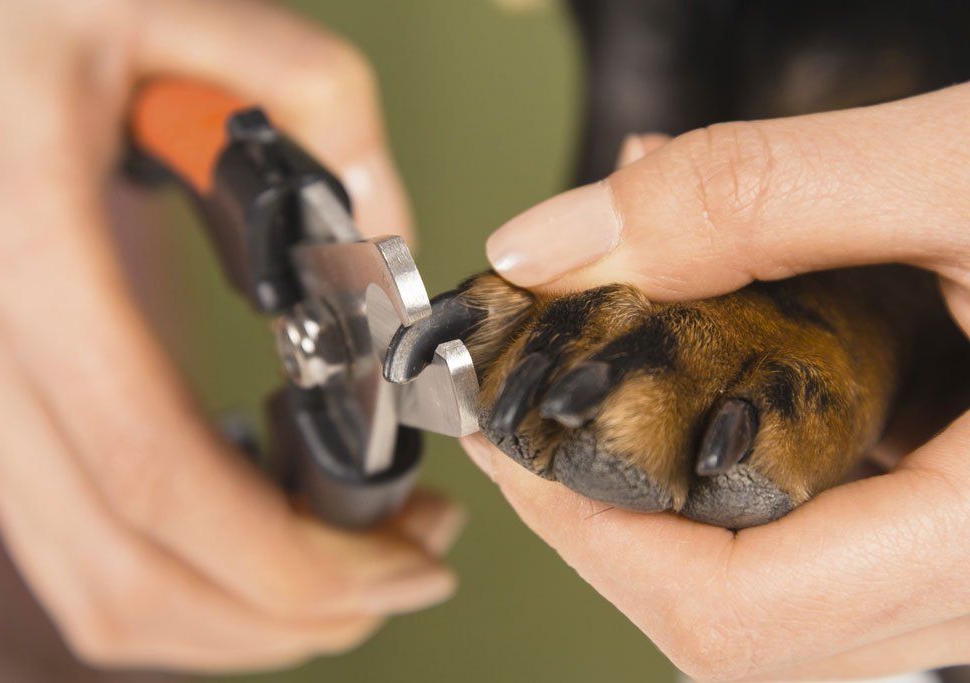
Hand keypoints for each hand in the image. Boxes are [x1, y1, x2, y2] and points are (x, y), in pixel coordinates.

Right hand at [0, 0, 458, 671]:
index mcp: (16, 245)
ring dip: (233, 616)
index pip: (161, 474)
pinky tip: (256, 539)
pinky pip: (66, 540)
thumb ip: (319, 102)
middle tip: (405, 575)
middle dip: (290, 609)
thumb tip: (392, 240)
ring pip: (88, 583)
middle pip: (128, 567)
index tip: (403, 556)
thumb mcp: (174, 6)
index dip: (293, 557)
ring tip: (349, 575)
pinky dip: (174, 577)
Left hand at [468, 82, 969, 679]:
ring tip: (604, 406)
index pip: (743, 617)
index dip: (593, 538)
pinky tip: (714, 388)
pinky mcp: (968, 525)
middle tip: (532, 431)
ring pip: (779, 604)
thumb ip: (754, 196)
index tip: (509, 445)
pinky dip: (738, 481)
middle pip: (740, 630)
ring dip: (663, 512)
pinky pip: (826, 548)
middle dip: (606, 532)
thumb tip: (560, 240)